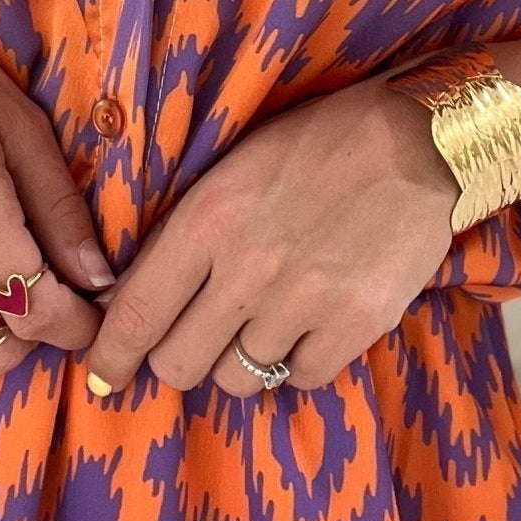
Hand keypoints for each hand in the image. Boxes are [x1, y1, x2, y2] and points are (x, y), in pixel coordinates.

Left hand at [82, 73, 458, 398]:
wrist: (419, 140)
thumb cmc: (318, 143)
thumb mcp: (233, 168)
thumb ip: (185, 232)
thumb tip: (132, 294)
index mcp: (207, 220)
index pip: (136, 314)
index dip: (110, 357)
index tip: (101, 378)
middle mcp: (248, 269)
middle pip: (179, 364)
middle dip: (179, 357)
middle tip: (199, 336)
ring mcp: (304, 302)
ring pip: (238, 380)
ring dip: (241, 359)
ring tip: (264, 320)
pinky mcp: (356, 325)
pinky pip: (301, 379)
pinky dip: (299, 361)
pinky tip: (311, 322)